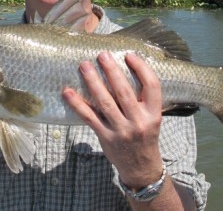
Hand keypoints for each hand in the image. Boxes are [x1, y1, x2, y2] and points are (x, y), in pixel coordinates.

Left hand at [63, 52, 163, 187]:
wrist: (141, 167)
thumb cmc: (145, 136)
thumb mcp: (152, 117)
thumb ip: (143, 98)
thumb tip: (123, 69)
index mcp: (154, 113)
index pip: (151, 86)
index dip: (141, 68)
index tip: (129, 55)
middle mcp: (139, 121)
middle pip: (124, 92)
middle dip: (112, 71)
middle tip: (101, 54)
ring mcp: (121, 130)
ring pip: (105, 102)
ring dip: (93, 82)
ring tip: (84, 66)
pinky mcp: (105, 137)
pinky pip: (89, 117)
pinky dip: (77, 104)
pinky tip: (68, 91)